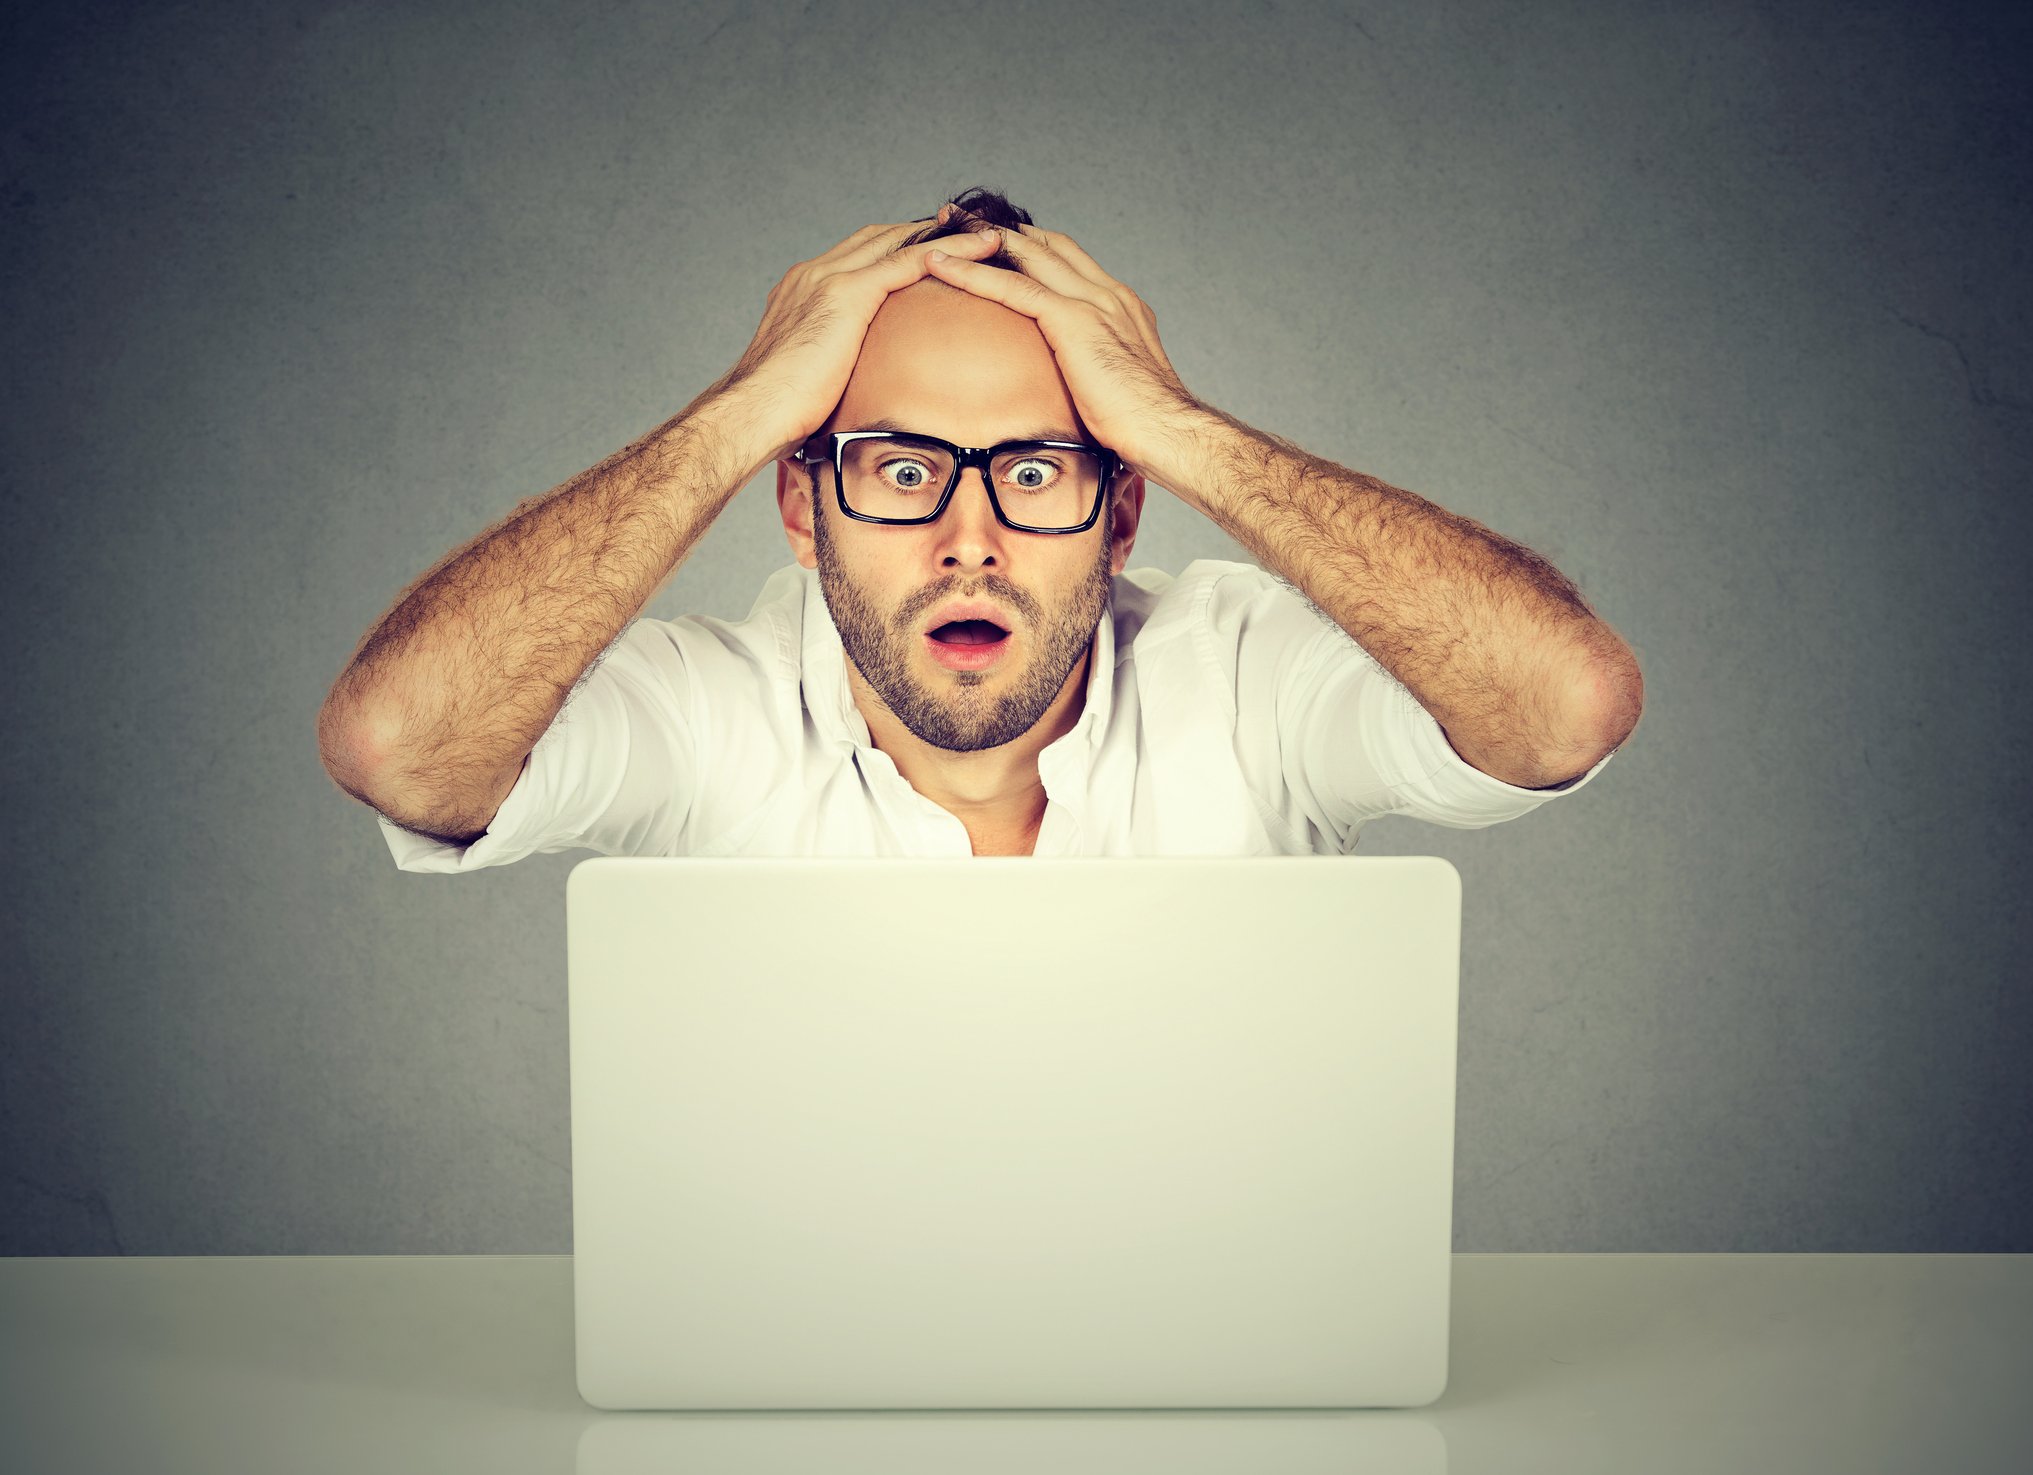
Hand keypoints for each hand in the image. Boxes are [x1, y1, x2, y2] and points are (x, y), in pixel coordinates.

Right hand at [702, 217, 1004, 469]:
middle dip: (924, 231)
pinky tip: (984, 248)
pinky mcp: (846, 294)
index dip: (895, 250)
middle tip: (967, 228)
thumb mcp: (809, 382)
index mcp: (802, 292)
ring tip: (989, 233)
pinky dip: (951, 251)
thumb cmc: (775, 414)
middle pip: (880, 237)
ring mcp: (828, 278)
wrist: (752, 413)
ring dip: (947, 234)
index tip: (930, 252)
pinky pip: (910, 261)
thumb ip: (830, 374)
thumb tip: (847, 403)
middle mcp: (813, 274)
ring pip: (900, 240)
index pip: (858, 257)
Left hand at [923, 207, 1205, 482]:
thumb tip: (1074, 393)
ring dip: (979, 237)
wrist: (1167, 433)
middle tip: (959, 217)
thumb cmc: (1144, 425)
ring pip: (1026, 254)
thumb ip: (1094, 372)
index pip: (1068, 260)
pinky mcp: (1074, 321)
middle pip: (1046, 244)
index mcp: (1120, 306)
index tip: (998, 241)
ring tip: (942, 225)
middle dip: (1000, 228)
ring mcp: (1092, 302)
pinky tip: (940, 265)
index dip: (1031, 247)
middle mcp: (1108, 293)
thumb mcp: (1115, 387)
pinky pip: (1013, 287)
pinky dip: (972, 272)